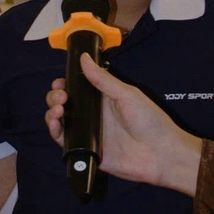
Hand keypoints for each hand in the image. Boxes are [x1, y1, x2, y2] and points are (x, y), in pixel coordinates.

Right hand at [46, 54, 202, 194]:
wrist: (161, 154)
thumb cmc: (150, 121)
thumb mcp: (127, 95)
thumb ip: (103, 79)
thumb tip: (83, 58)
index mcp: (102, 99)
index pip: (76, 88)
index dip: (64, 84)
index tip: (60, 82)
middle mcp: (92, 115)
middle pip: (65, 103)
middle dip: (56, 97)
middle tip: (62, 97)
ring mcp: (88, 133)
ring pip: (61, 121)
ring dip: (52, 112)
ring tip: (59, 110)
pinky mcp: (86, 151)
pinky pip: (64, 141)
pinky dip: (55, 132)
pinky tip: (56, 124)